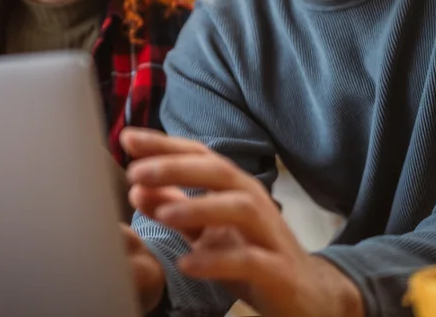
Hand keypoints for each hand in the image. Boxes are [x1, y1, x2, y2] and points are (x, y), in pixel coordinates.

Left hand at [121, 128, 363, 316]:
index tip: (127, 139)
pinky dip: (217, 261)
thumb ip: (174, 207)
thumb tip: (136, 189)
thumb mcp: (206, 230)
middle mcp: (252, 200)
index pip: (198, 154)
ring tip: (163, 215)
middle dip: (175, 168)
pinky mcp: (279, 271)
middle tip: (136, 172)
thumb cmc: (251, 253)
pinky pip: (249, 261)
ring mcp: (268, 234)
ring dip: (198, 208)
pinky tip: (188, 264)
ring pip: (237, 208)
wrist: (309, 297)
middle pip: (217, 171)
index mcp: (233, 186)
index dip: (164, 144)